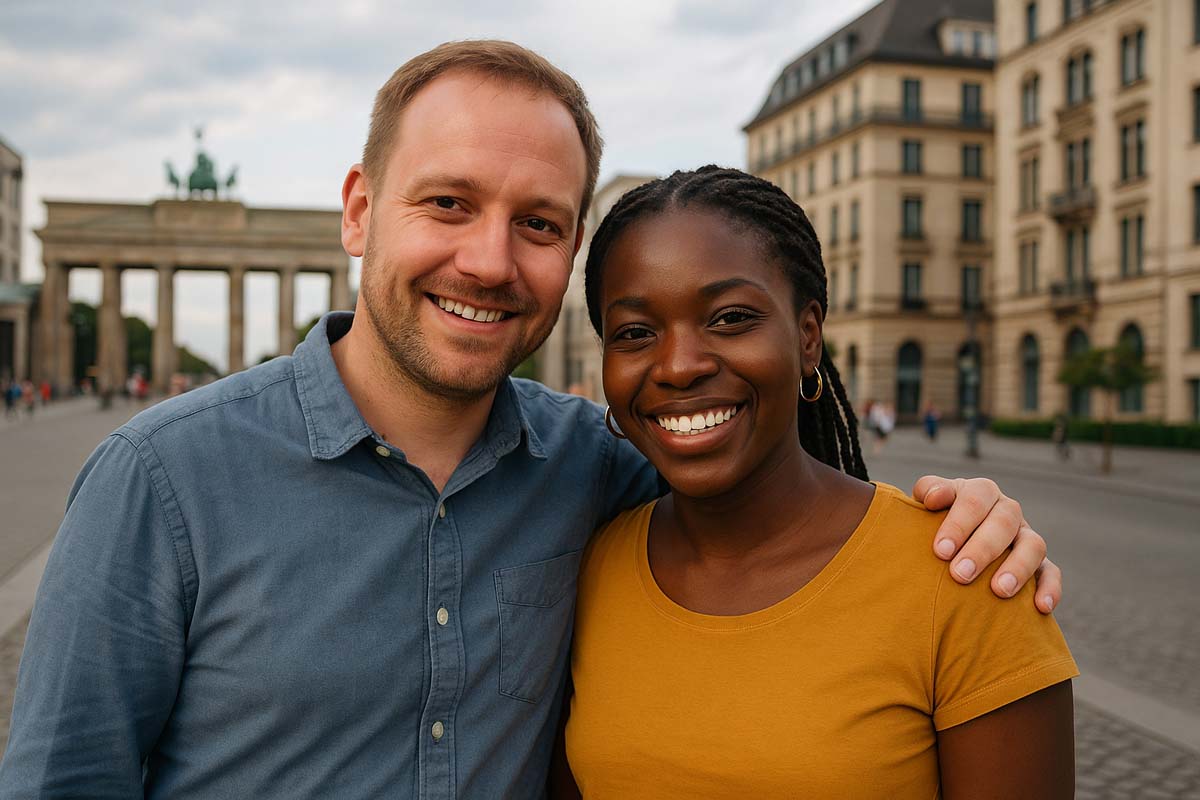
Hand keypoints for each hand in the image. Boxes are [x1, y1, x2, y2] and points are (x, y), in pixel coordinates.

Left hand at [912, 476, 1061, 613]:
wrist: (951, 537)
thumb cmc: (934, 518)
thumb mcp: (929, 499)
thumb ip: (928, 490)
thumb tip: (933, 499)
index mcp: (981, 491)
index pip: (974, 500)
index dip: (958, 524)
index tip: (940, 551)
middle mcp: (1007, 510)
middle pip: (1003, 523)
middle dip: (982, 549)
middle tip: (960, 574)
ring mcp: (1026, 535)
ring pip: (1033, 545)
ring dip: (1018, 568)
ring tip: (999, 591)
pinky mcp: (1040, 561)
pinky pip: (1051, 572)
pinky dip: (1050, 588)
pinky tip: (1041, 607)